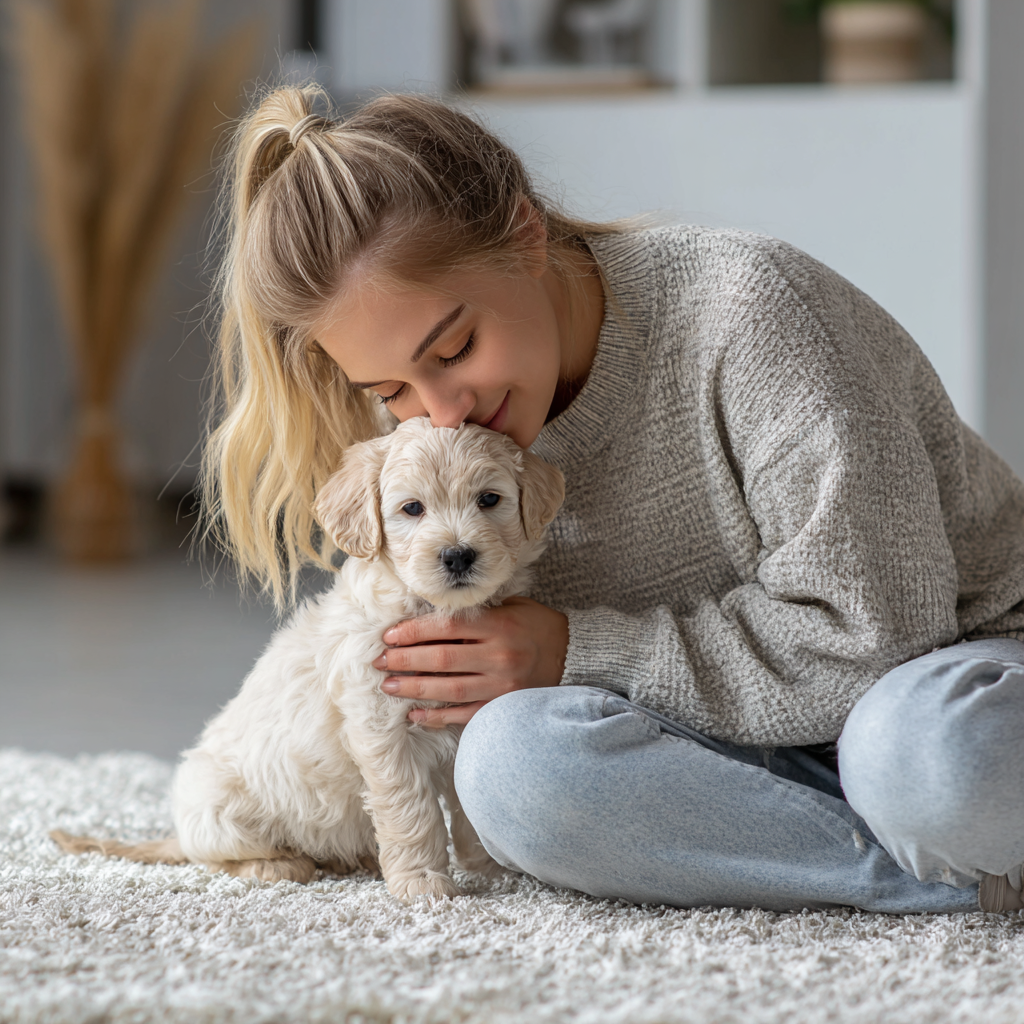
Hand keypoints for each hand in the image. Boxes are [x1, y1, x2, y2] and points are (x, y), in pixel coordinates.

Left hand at [372, 597, 568, 727]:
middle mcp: (499, 655)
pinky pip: (464, 715)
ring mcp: (502, 685)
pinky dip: (437, 716)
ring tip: (388, 686)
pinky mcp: (503, 707)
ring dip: (414, 688)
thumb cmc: (535, 626)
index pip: (446, 626)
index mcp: (498, 625)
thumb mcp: (510, 607)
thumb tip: (427, 615)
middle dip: (404, 660)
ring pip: (448, 689)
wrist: (573, 656)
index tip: (389, 635)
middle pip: (441, 658)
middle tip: (379, 661)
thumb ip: (475, 612)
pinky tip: (414, 714)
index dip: (413, 631)